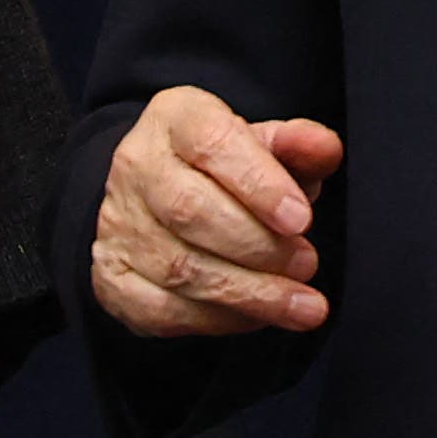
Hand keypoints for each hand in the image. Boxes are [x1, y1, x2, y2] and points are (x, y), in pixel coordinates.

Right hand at [91, 87, 343, 338]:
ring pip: (178, 268)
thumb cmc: (230, 165)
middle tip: (308, 264)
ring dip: (249, 293)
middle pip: (191, 211)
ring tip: (301, 303)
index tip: (303, 220)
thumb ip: (299, 144)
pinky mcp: (110, 277)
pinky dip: (217, 319)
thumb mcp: (267, 141)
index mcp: (175, 118)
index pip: (213, 144)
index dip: (260, 184)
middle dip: (259, 246)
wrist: (162, 192)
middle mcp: (136, 167)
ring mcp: (115, 225)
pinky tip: (258, 316)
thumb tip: (326, 149)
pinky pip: (161, 309)